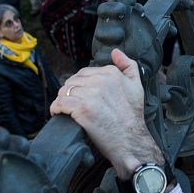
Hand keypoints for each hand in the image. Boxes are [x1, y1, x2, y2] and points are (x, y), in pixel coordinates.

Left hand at [50, 49, 162, 179]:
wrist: (131, 140)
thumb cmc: (132, 116)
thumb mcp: (137, 86)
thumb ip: (128, 66)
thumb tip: (115, 52)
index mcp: (111, 73)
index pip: (83, 73)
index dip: (79, 85)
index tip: (81, 96)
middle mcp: (101, 80)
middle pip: (72, 81)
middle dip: (69, 92)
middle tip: (71, 105)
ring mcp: (91, 94)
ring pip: (64, 91)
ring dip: (61, 101)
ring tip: (65, 110)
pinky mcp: (82, 108)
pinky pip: (60, 103)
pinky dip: (56, 109)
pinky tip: (58, 114)